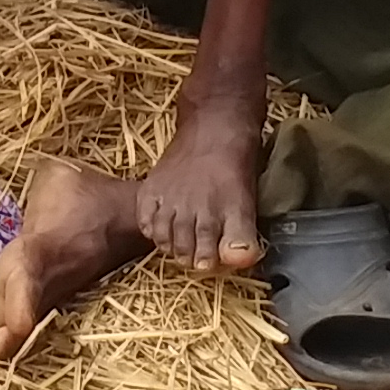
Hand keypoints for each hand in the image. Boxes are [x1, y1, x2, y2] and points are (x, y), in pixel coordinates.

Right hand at [134, 77, 266, 273]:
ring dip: (170, 245)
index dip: (208, 263)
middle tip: (195, 256)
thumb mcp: (246, 203)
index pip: (203, 258)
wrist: (215, 126)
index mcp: (211, 218)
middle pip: (181, 250)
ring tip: (179, 245)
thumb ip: (241, 236)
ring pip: (161, 237)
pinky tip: (158, 228)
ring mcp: (166, 200)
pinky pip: (143, 217)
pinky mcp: (152, 187)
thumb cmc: (235, 167)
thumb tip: (236, 262)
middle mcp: (185, 212)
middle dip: (189, 256)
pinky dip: (149, 227)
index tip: (211, 263)